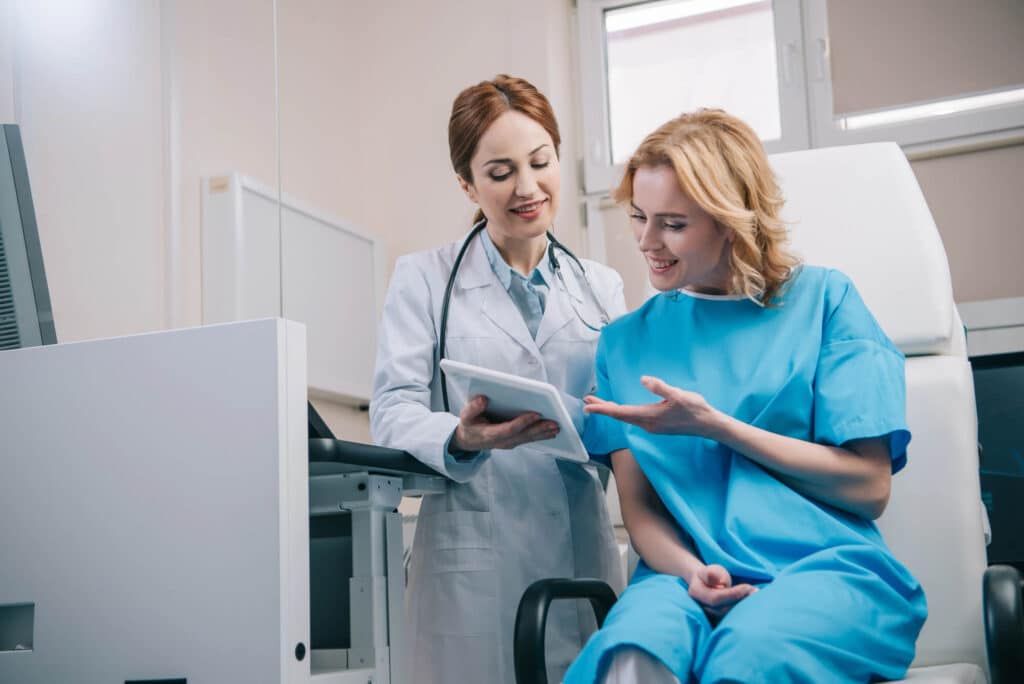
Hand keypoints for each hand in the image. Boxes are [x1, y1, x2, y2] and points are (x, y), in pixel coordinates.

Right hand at [451, 395, 559, 452]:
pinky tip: (551, 432)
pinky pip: (528, 439)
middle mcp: (501, 441)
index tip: (536, 414)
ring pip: (528, 438)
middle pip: (523, 435)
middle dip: (539, 429)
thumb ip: (473, 408)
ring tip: (557, 427)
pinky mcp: (513, 441)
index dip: (523, 422)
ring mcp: (508, 443)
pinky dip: (541, 436)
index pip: (509, 429)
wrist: (468, 441)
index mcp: (489, 434)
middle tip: (555, 423)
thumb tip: (483, 399)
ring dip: (543, 434)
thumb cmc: (469, 425)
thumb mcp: (465, 416)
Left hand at [583, 376, 720, 436]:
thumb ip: (660, 387)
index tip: (588, 406)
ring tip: (598, 404)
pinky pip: (633, 418)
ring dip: (611, 411)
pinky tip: (620, 409)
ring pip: (625, 418)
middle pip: (619, 416)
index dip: (603, 409)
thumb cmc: (695, 409)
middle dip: (602, 409)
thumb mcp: (678, 395)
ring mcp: (651, 426)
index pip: (620, 412)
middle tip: (586, 402)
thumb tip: (643, 380)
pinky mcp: (656, 425)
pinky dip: (621, 413)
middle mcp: (647, 424)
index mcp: (650, 416)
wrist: (708, 425)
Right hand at [686, 564, 756, 619]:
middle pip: (723, 610)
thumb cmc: (710, 575)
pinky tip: (752, 606)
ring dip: (744, 609)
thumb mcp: (710, 569)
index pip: (716, 598)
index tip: (748, 587)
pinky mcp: (718, 623)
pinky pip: (731, 621)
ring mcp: (708, 617)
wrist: (706, 585)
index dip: (733, 594)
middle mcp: (700, 608)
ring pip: (728, 618)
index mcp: (696, 593)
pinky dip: (743, 614)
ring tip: (756, 598)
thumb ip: (713, 573)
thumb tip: (722, 581)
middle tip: (756, 593)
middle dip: (741, 602)